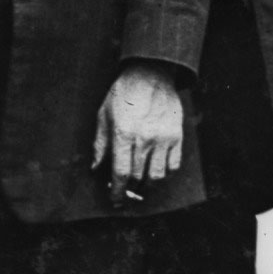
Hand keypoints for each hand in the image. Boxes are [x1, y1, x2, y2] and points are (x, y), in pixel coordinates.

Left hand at [93, 61, 184, 202]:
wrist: (150, 74)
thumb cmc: (123, 94)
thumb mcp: (104, 115)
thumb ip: (100, 144)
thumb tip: (96, 169)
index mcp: (123, 134)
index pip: (120, 173)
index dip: (117, 191)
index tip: (115, 200)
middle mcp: (144, 139)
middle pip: (138, 178)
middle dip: (131, 191)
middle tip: (126, 194)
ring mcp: (163, 138)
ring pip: (157, 176)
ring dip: (148, 186)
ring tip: (141, 187)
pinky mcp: (176, 136)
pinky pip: (173, 165)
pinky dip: (165, 174)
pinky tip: (156, 172)